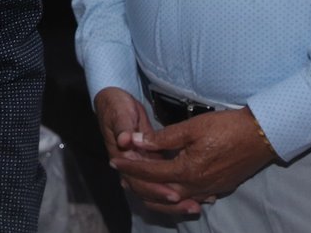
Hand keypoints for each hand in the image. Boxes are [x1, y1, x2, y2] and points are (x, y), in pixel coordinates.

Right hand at [93, 87, 192, 215]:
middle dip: (169, 201)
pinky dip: (177, 188)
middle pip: (149, 192)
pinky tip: (195, 194)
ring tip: (196, 206)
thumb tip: (124, 141)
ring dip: (175, 200)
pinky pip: (163, 180)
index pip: (138, 181)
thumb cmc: (117, 107)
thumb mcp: (119, 114)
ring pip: (157, 189)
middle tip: (192, 206)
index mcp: (123, 158)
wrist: (114, 103)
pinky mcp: (152, 161)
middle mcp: (131, 167)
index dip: (155, 189)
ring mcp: (142, 165)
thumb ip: (122, 127)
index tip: (173, 194)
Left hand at [111, 105, 278, 216]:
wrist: (262, 136)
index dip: (130, 166)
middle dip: (137, 184)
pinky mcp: (218, 189)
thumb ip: (162, 138)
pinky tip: (170, 190)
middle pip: (158, 192)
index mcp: (186, 171)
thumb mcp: (192, 127)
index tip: (114, 160)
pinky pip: (190, 198)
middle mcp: (196, 187)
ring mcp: (208, 191)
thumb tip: (136, 141)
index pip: (150, 172)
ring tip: (140, 184)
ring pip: (174, 199)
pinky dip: (175, 196)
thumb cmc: (226, 127)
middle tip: (121, 176)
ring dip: (154, 193)